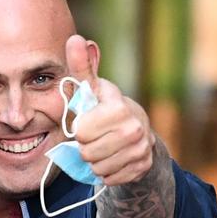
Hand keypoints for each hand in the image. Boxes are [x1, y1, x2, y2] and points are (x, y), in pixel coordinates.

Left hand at [65, 34, 155, 186]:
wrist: (138, 133)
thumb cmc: (106, 109)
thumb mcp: (93, 88)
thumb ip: (82, 67)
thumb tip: (74, 38)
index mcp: (119, 107)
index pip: (83, 131)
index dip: (81, 129)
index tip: (90, 122)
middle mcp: (135, 128)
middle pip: (87, 152)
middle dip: (87, 147)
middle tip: (96, 138)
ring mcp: (141, 150)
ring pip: (98, 168)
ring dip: (95, 161)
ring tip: (104, 148)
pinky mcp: (142, 168)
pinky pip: (109, 179)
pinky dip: (107, 172)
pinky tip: (114, 159)